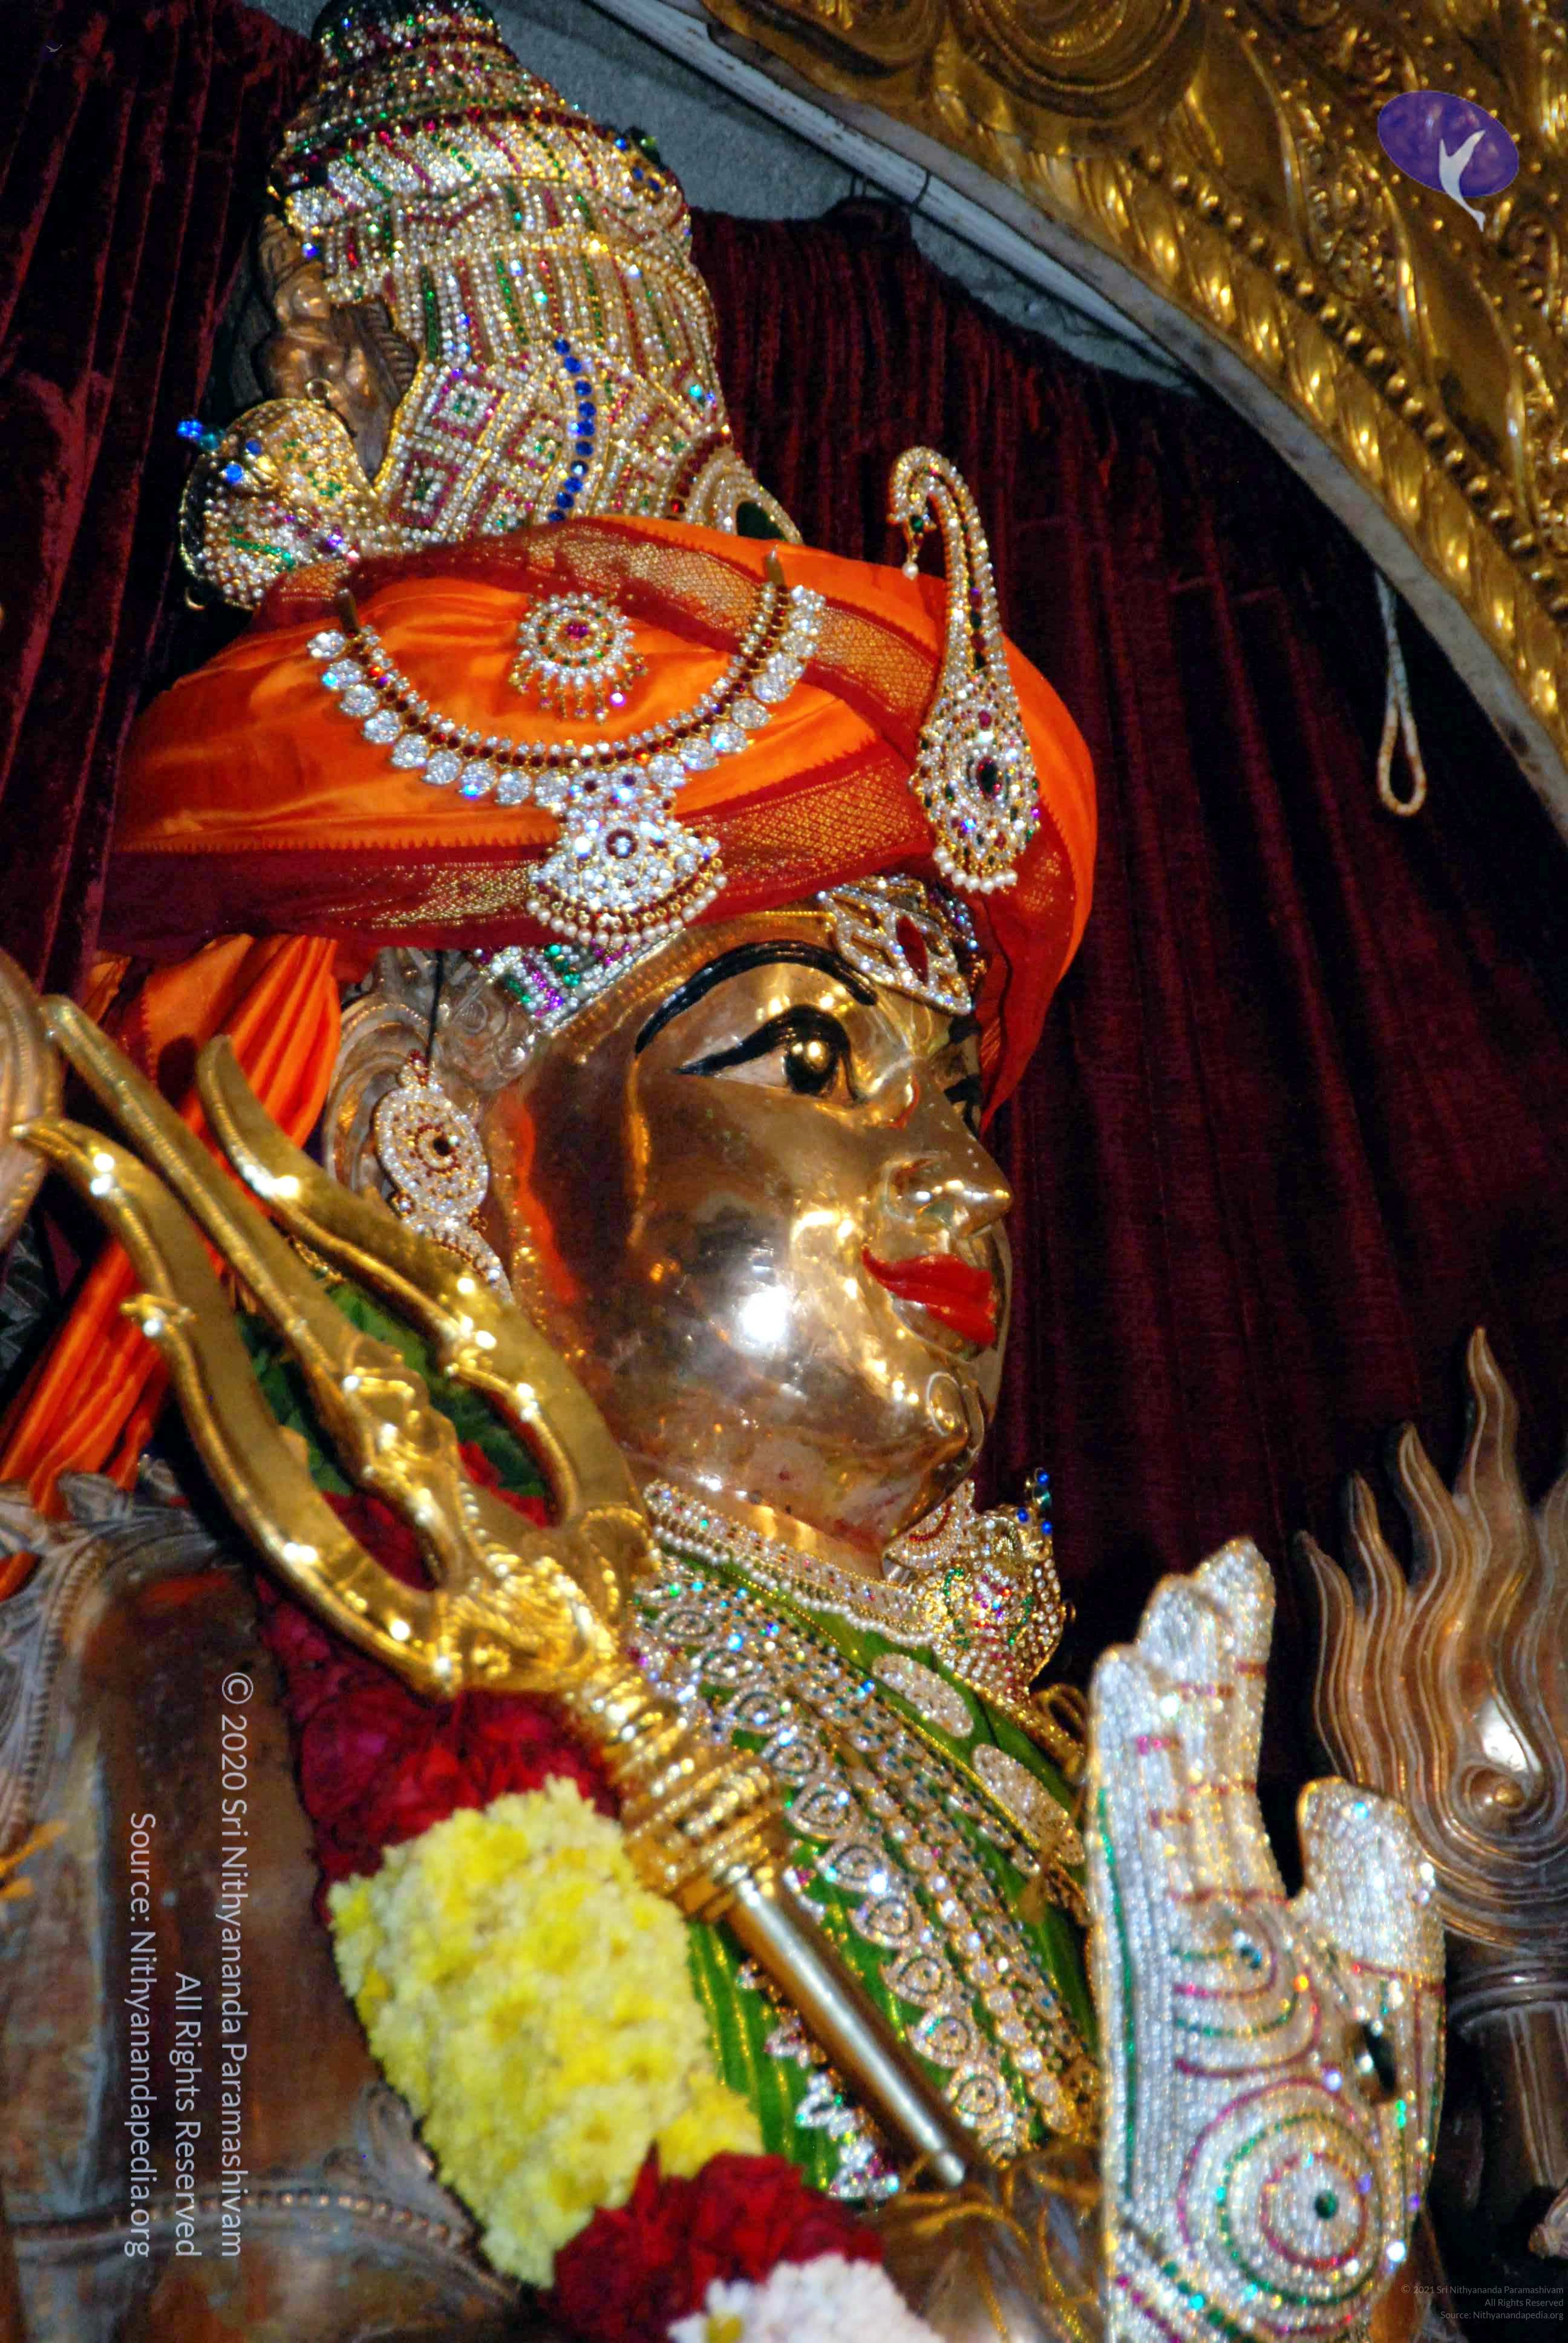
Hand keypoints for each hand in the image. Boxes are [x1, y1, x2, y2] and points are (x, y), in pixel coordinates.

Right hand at [1087, 1542, 1442, 2342]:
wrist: (1274, 2264)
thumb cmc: (1327, 2146)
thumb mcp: (1384, 1991)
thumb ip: (1369, 1882)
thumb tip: (1335, 1785)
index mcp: (1244, 1912)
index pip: (1227, 1764)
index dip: (1230, 1675)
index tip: (1234, 1586)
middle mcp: (1197, 1910)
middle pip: (1194, 1757)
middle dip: (1201, 1660)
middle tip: (1206, 1564)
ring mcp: (1172, 1933)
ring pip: (1157, 1777)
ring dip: (1160, 1685)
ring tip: (1168, 1597)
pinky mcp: (1161, 1962)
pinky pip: (1140, 1834)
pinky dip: (1131, 1753)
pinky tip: (1126, 1678)